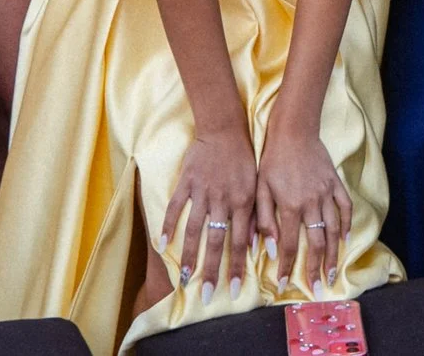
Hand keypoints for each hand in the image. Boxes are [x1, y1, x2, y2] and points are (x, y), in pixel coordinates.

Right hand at [160, 128, 255, 304]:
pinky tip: (162, 244)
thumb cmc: (244, 159)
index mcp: (243, 202)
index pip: (240, 242)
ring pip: (194, 229)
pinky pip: (176, 207)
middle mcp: (222, 200)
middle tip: (207, 295)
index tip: (232, 290)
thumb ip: (257, 216)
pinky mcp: (186, 182)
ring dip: (189, 255)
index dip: (235, 267)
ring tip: (184, 277)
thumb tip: (260, 246)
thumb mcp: (257, 186)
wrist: (224, 129)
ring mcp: (202, 191)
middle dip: (212, 270)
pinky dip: (168, 226)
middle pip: (216, 242)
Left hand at [257, 124, 351, 295]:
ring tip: (332, 272)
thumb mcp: (259, 188)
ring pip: (333, 230)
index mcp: (290, 205)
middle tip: (317, 287)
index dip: (286, 266)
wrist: (293, 131)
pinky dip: (347, 225)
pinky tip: (346, 239)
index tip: (283, 283)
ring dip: (333, 254)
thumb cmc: (271, 160)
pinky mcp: (336, 184)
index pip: (289, 245)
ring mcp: (327, 193)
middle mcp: (311, 203)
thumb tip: (267, 247)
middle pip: (316, 243)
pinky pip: (345, 208)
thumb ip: (264, 219)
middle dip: (316, 268)